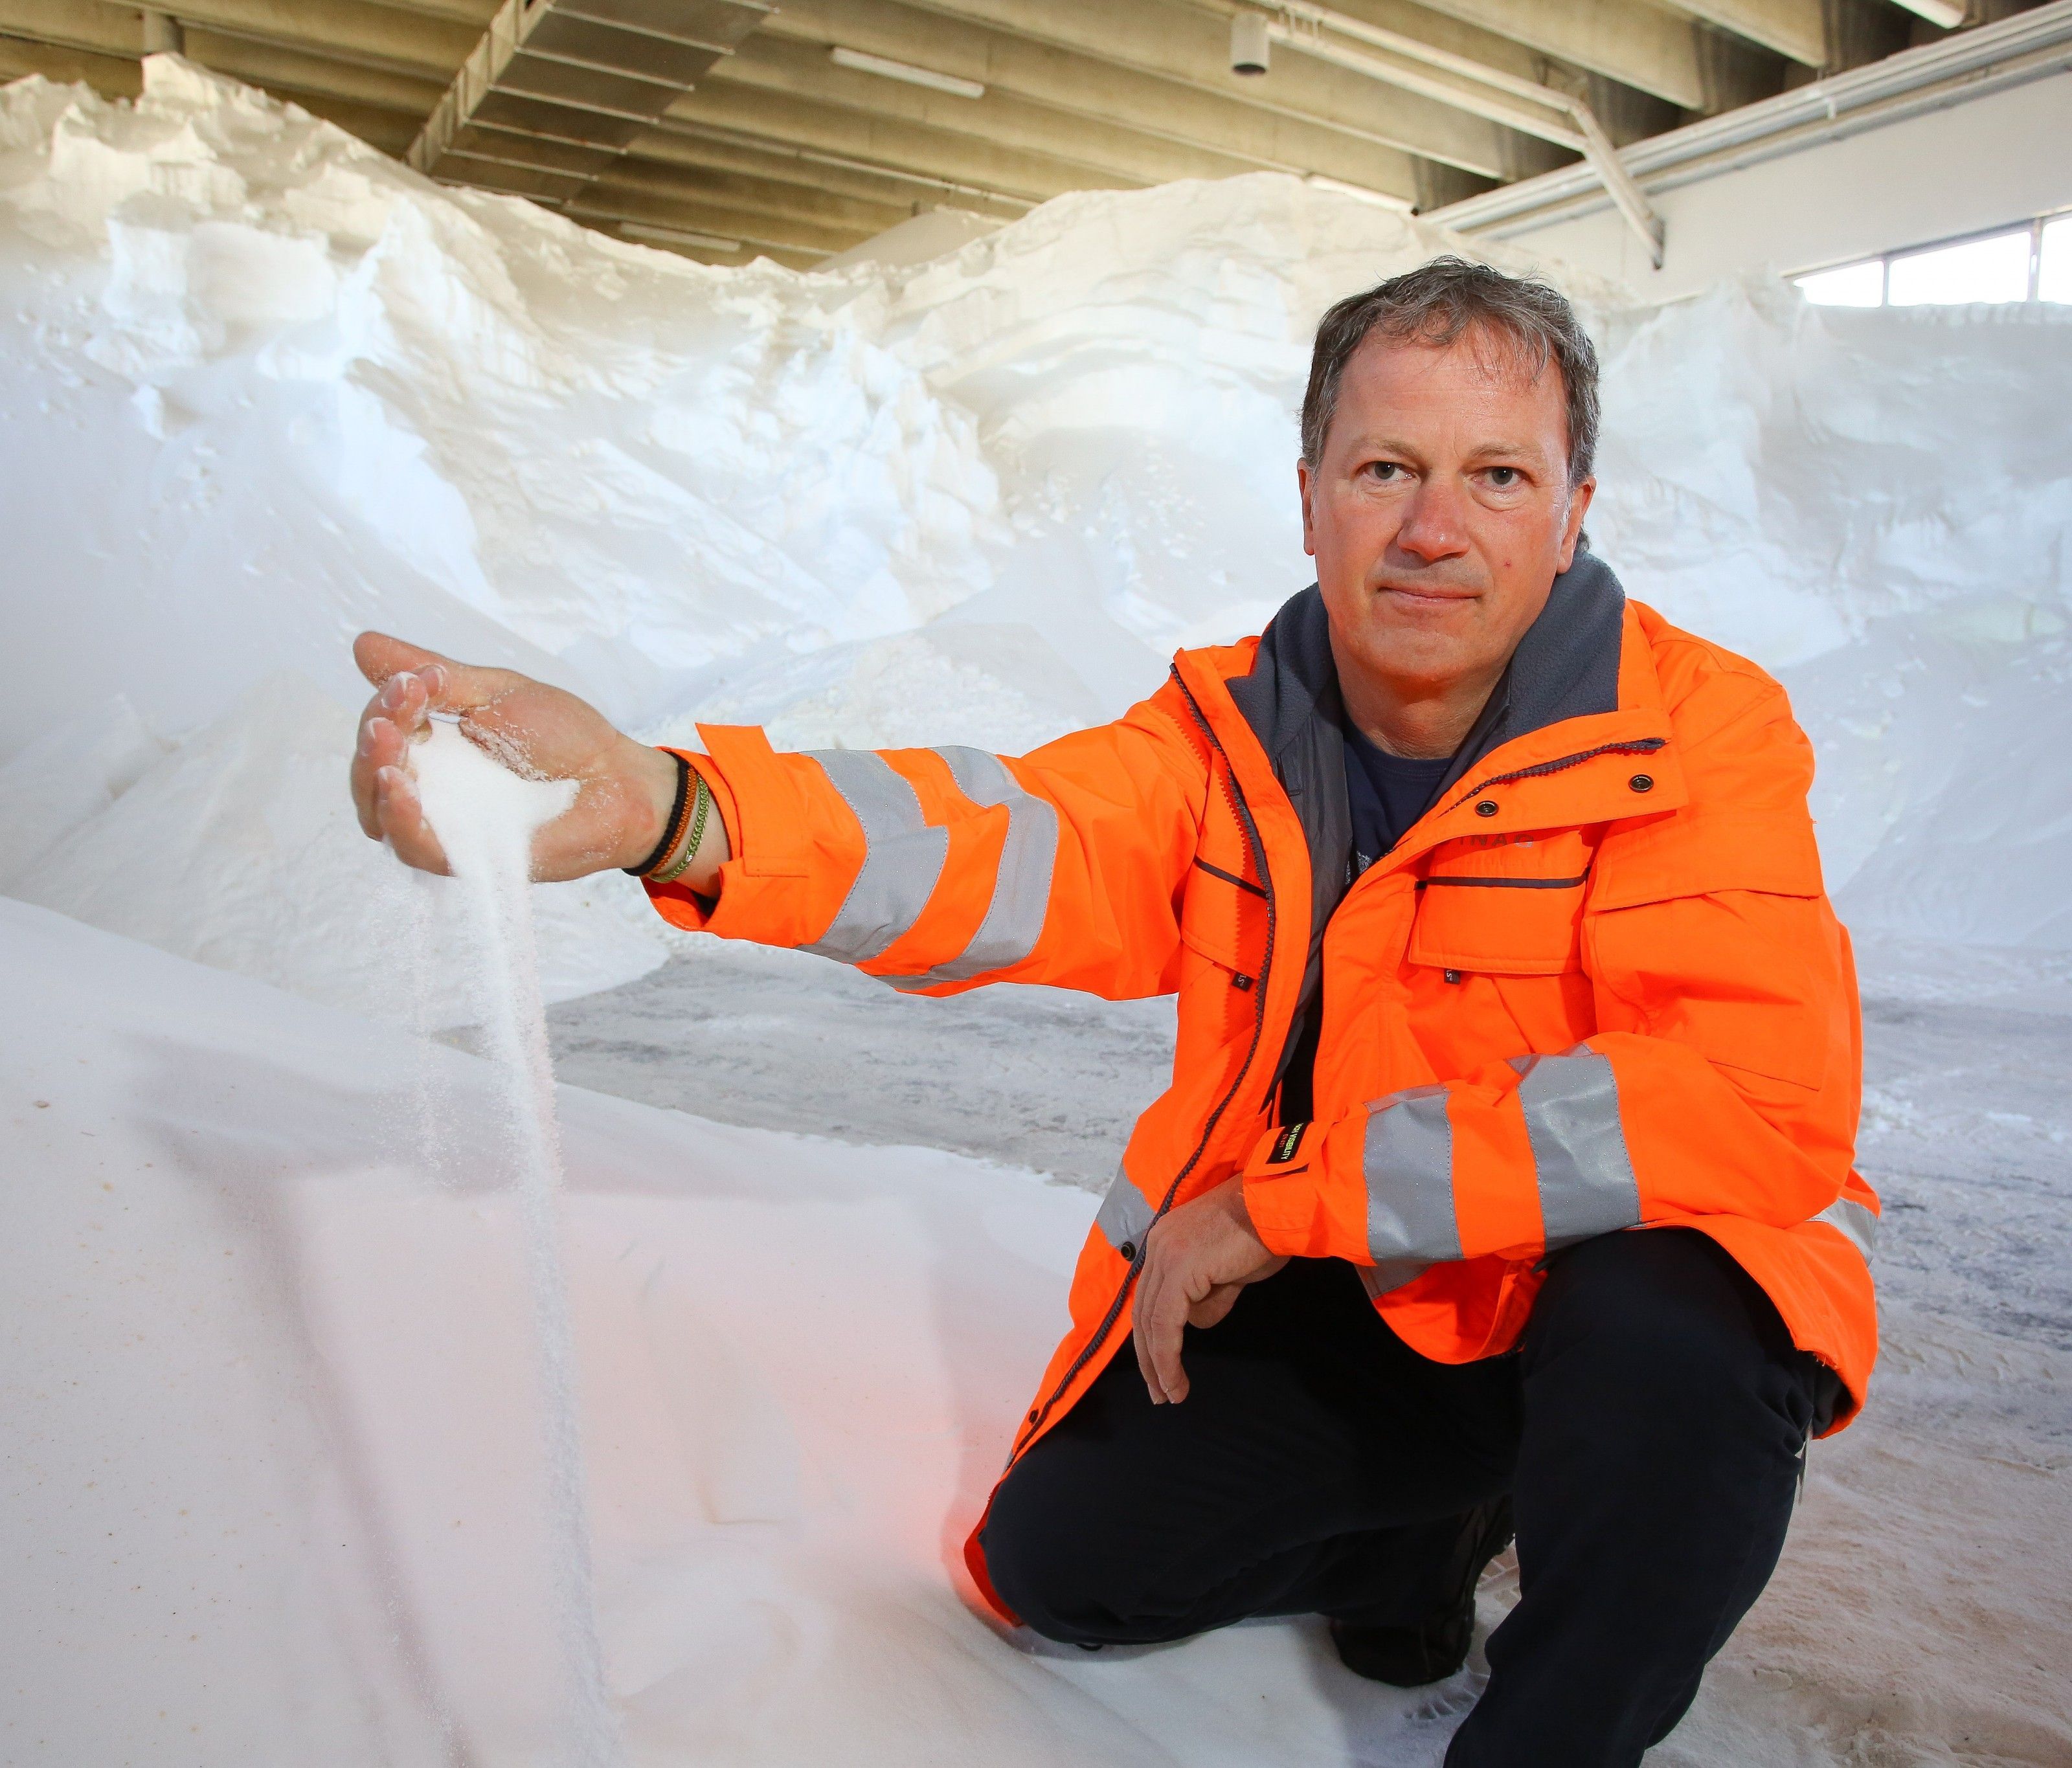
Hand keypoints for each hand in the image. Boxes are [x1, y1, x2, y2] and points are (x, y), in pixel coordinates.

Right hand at [348, 632, 693, 880]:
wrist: (619, 778)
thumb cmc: (566, 737)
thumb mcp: (495, 692)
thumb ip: (435, 678)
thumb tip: (362, 645)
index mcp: (433, 749)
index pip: (382, 729)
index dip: (386, 704)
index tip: (416, 681)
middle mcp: (430, 791)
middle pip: (371, 773)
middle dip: (373, 739)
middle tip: (390, 715)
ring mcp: (446, 827)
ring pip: (382, 813)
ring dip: (374, 776)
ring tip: (385, 745)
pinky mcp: (467, 859)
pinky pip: (418, 847)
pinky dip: (401, 818)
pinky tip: (398, 786)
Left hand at [1131, 1177, 1286, 1403]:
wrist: (1280, 1205)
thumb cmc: (1266, 1232)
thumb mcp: (1231, 1269)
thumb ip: (1210, 1291)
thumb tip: (1195, 1320)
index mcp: (1167, 1239)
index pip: (1149, 1296)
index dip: (1152, 1336)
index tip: (1159, 1369)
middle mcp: (1158, 1244)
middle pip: (1142, 1310)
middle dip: (1149, 1356)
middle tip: (1159, 1392)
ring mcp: (1166, 1255)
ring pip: (1151, 1321)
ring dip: (1159, 1363)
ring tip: (1171, 1394)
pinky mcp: (1179, 1269)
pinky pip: (1166, 1324)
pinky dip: (1168, 1357)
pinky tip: (1176, 1382)